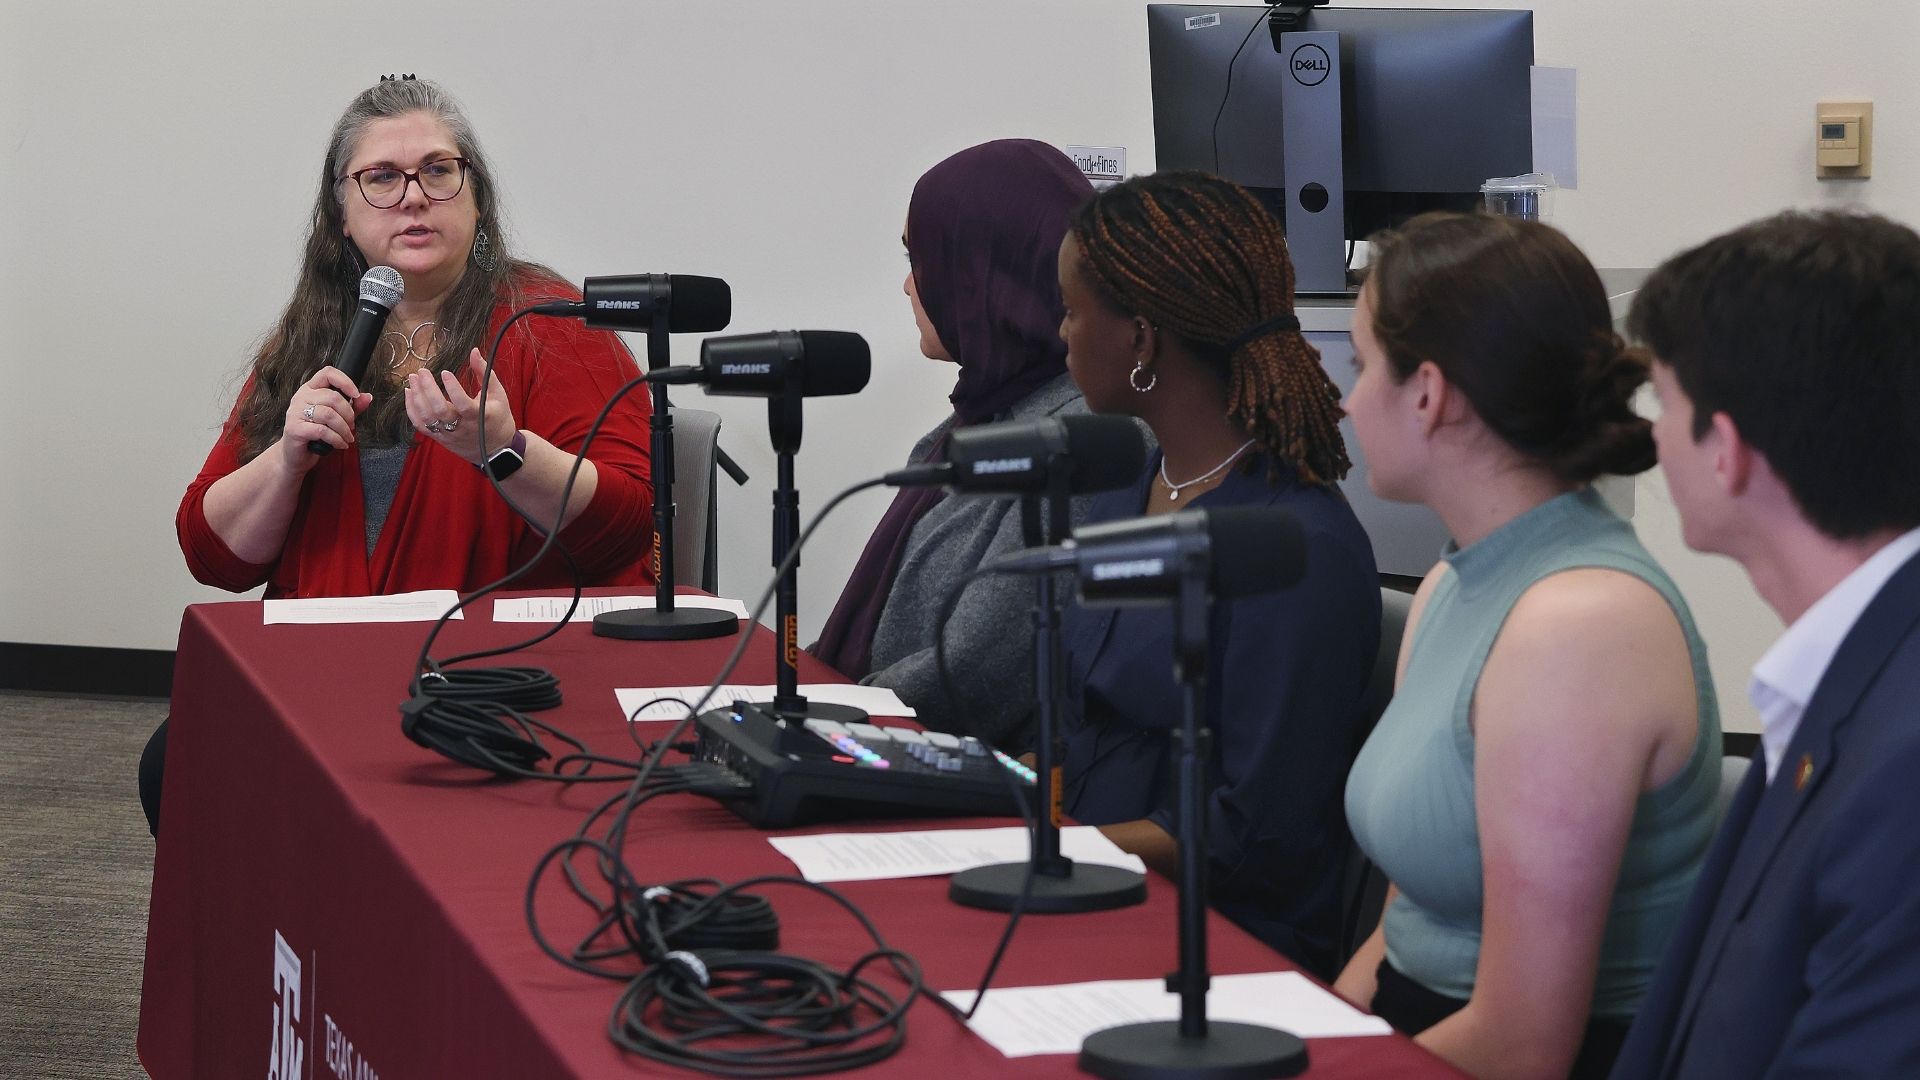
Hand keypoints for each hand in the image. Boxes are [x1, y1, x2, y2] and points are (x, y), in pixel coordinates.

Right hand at [277, 367, 370, 472]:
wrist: (296, 455)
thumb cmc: (315, 434)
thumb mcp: (337, 418)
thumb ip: (351, 407)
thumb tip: (367, 397)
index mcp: (310, 389)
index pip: (327, 373)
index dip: (345, 381)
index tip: (356, 395)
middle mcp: (300, 397)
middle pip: (332, 397)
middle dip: (348, 414)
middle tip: (351, 426)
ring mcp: (295, 412)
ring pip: (329, 414)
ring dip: (344, 429)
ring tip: (347, 437)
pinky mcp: (294, 428)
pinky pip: (322, 430)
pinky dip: (336, 439)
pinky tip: (340, 444)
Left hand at [406, 349, 518, 466]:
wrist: (495, 450)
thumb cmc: (498, 418)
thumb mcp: (498, 394)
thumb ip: (484, 372)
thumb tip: (474, 351)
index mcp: (479, 416)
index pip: (463, 404)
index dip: (453, 388)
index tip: (445, 372)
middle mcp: (462, 427)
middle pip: (440, 410)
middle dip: (427, 389)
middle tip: (422, 372)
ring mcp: (449, 434)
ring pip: (427, 418)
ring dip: (417, 397)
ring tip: (413, 379)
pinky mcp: (440, 438)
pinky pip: (421, 426)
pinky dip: (411, 410)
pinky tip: (409, 393)